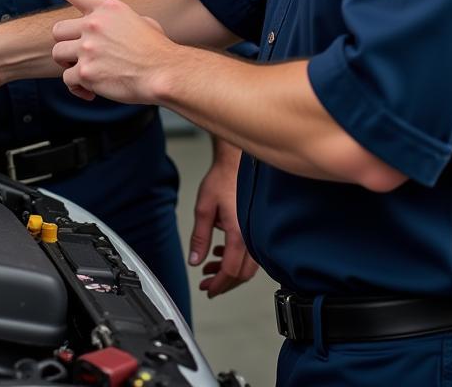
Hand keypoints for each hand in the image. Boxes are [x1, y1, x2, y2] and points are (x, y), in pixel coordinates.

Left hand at [40, 0, 180, 104]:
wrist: (164, 73)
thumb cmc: (157, 50)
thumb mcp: (143, 22)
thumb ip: (121, 22)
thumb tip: (117, 29)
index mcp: (108, 8)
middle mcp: (94, 24)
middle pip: (58, 30)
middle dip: (66, 43)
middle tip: (78, 55)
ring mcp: (88, 48)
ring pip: (58, 54)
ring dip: (68, 65)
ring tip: (86, 72)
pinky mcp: (86, 72)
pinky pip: (67, 79)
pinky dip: (77, 87)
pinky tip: (92, 92)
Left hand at [188, 144, 258, 296]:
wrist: (237, 162)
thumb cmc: (223, 179)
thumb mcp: (204, 209)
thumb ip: (200, 237)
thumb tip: (195, 260)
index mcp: (239, 234)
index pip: (230, 271)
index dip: (218, 284)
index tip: (208, 289)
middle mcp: (252, 236)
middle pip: (241, 274)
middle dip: (223, 283)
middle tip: (207, 285)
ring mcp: (256, 233)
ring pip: (247, 266)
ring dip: (229, 272)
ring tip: (209, 269)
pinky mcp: (256, 228)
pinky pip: (250, 253)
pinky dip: (235, 259)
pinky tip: (220, 253)